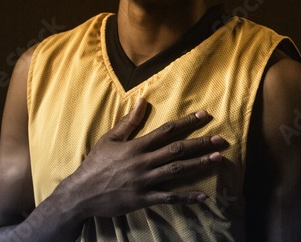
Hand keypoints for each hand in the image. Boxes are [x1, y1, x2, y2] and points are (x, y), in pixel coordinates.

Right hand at [58, 98, 228, 218]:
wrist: (79, 194)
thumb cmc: (94, 165)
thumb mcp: (109, 140)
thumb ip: (128, 122)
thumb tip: (142, 102)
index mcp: (136, 146)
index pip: (167, 130)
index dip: (187, 122)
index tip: (205, 115)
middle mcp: (142, 162)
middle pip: (177, 150)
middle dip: (200, 143)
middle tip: (221, 139)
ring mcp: (144, 181)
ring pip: (176, 171)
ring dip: (198, 164)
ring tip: (217, 158)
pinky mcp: (143, 198)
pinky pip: (168, 197)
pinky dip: (186, 197)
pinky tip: (203, 196)